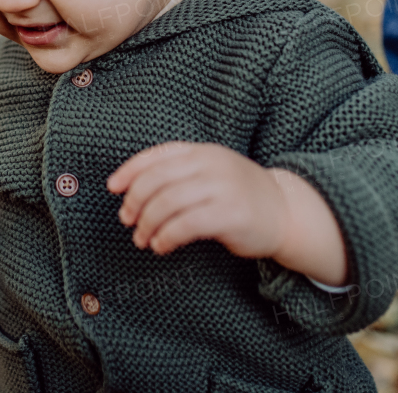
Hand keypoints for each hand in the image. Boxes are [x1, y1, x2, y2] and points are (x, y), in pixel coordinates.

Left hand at [106, 141, 348, 284]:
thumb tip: (131, 191)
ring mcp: (222, 188)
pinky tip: (161, 245)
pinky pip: (186, 225)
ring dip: (147, 224)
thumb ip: (178, 174)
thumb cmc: (238, 194)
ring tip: (143, 239)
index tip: (113, 188)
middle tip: (127, 221)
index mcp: (201, 152)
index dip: (130, 171)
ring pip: (168, 203)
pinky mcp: (230, 215)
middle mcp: (210, 165)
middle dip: (135, 202)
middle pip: (157, 181)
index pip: (156, 156)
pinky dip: (166, 236)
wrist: (284, 211)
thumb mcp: (209, 172)